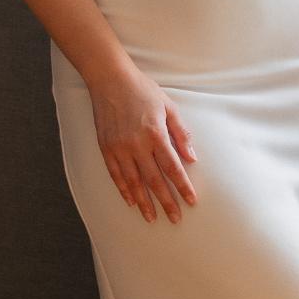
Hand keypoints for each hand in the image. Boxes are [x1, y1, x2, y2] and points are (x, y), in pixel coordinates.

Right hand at [87, 61, 198, 224]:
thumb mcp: (169, 107)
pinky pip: (116, 174)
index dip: (183, 187)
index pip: (173, 168)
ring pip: (134, 182)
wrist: (110, 79)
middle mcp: (137, 145)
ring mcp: (119, 148)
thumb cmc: (143, 90)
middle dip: (166, 202)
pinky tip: (131, 201)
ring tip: (152, 218)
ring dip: (144, 202)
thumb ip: (181, 133)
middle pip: (155, 180)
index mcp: (156, 134)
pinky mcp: (106, 148)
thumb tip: (192, 158)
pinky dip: (124, 190)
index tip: (191, 201)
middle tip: (175, 219)